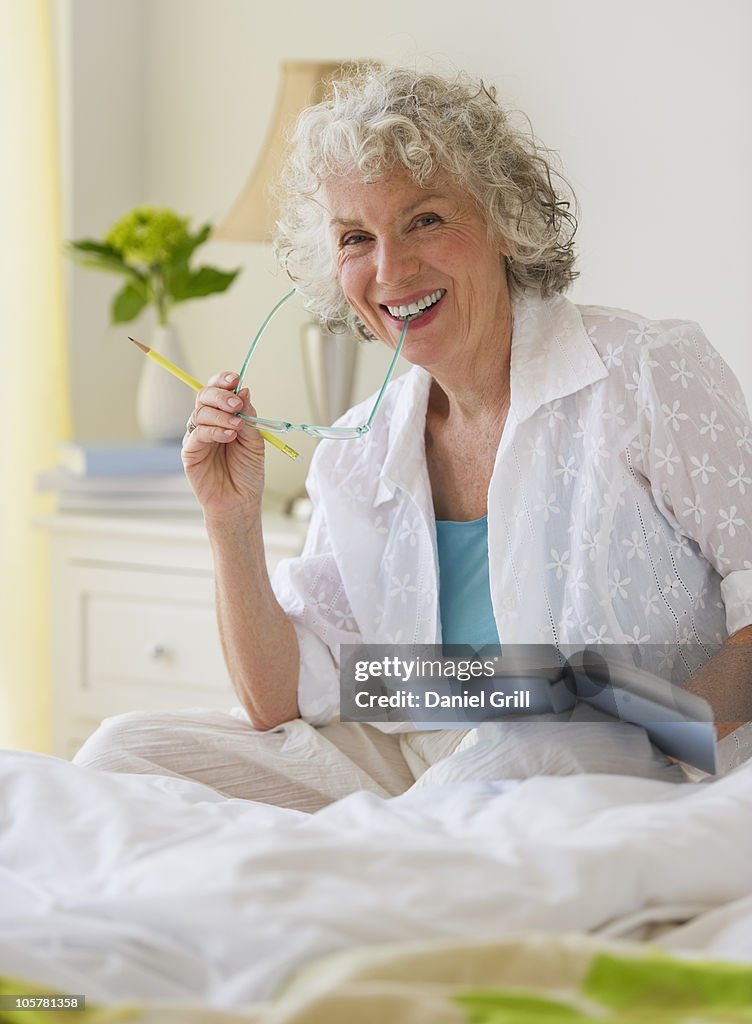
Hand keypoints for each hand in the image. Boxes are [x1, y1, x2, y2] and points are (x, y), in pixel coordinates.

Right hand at [182, 371, 265, 519]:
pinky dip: (214, 431)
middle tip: (236, 405)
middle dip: (220, 396)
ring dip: (220, 415)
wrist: (241, 501)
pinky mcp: (190, 452)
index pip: (217, 391)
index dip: (223, 381)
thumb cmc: (247, 472)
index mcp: (223, 417)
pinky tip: (229, 435)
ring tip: (237, 427)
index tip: (235, 379)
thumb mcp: (255, 440)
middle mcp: (207, 423)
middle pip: (204, 396)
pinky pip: (197, 433)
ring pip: (200, 412)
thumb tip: (244, 391)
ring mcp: (197, 437)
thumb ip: (248, 416)